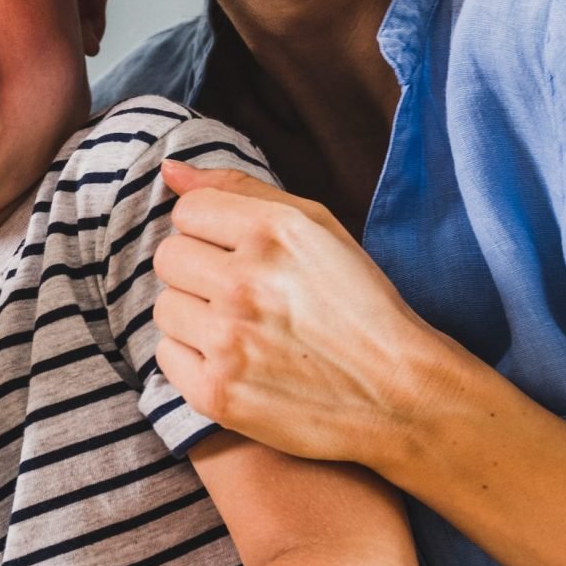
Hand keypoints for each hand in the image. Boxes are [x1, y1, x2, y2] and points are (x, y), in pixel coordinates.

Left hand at [150, 161, 453, 472]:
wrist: (400, 394)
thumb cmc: (361, 306)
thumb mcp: (318, 228)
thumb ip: (241, 190)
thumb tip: (169, 171)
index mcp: (273, 232)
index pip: (188, 212)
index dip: (211, 233)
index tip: (240, 256)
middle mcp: (246, 282)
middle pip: (169, 259)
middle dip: (199, 274)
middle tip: (242, 297)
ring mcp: (229, 341)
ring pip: (165, 309)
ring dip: (195, 318)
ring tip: (242, 331)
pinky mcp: (219, 393)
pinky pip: (167, 358)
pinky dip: (194, 361)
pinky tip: (236, 363)